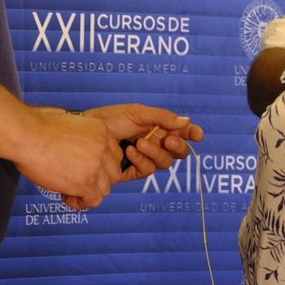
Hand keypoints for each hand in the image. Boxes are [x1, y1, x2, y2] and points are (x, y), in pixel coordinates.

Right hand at [12, 108, 129, 209]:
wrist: (28, 136)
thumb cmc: (39, 127)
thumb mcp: (71, 123)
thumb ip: (82, 136)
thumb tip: (79, 147)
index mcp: (102, 131)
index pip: (114, 154)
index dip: (101, 164)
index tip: (85, 167)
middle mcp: (104, 148)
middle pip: (113, 172)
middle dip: (98, 179)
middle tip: (79, 180)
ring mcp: (96, 166)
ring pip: (105, 188)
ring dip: (90, 192)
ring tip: (70, 190)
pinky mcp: (85, 183)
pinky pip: (93, 200)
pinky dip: (82, 203)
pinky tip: (68, 197)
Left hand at [84, 103, 202, 178]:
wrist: (87, 132)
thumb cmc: (110, 118)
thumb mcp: (137, 113)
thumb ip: (162, 117)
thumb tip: (186, 121)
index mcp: (158, 127)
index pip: (182, 132)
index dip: (192, 134)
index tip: (197, 135)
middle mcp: (155, 143)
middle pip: (178, 152)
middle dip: (177, 146)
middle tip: (168, 140)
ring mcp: (145, 158)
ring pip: (164, 163)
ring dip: (154, 152)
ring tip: (139, 143)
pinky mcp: (133, 171)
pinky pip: (147, 170)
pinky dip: (141, 160)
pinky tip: (130, 151)